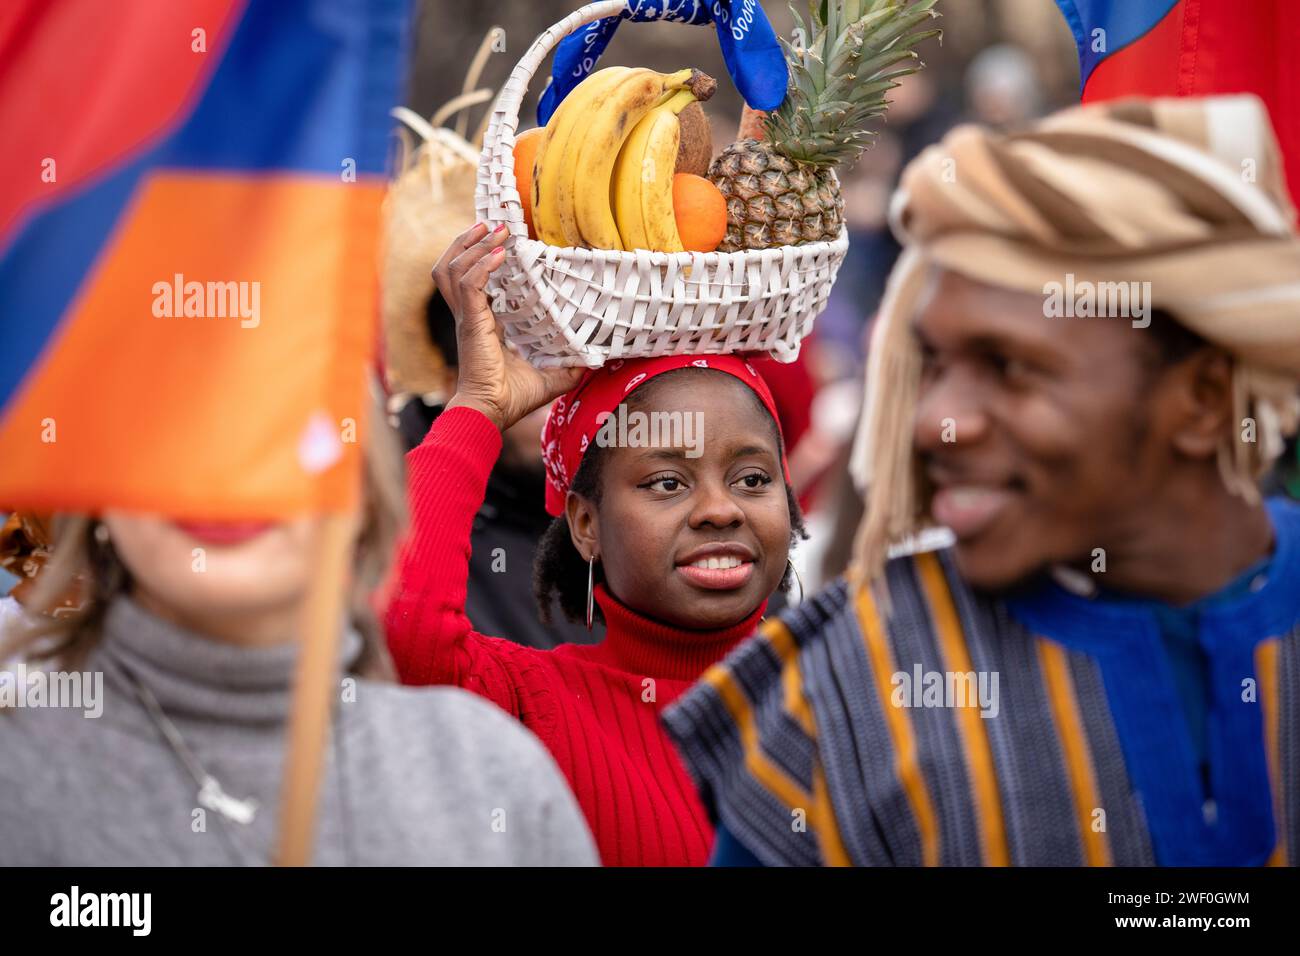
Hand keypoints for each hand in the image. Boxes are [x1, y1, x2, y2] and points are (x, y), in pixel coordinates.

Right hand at [433, 222, 584, 431]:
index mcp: (482, 322)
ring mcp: (467, 317)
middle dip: (470, 241)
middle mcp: (470, 315)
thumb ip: (569, 366)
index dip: (482, 257)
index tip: (502, 240)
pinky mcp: (470, 322)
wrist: (491, 413)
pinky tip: (500, 255)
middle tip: (494, 225)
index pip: (472, 280)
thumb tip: (594, 360)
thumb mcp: (550, 377)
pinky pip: (468, 283)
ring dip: (472, 245)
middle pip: (452, 266)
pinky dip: (482, 265)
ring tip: (493, 230)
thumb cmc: (511, 399)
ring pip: (453, 268)